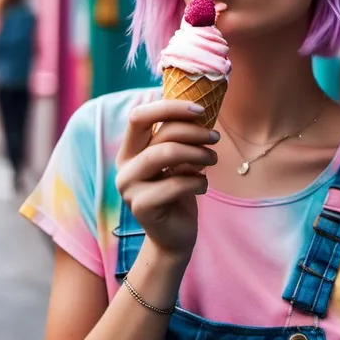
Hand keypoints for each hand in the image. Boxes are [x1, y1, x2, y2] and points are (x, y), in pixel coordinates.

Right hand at [115, 97, 218, 262]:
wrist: (174, 237)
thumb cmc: (178, 190)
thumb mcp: (177, 159)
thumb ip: (176, 136)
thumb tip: (196, 103)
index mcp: (130, 149)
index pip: (138, 116)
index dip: (169, 107)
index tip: (200, 110)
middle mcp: (124, 166)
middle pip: (159, 134)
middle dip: (194, 132)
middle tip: (215, 137)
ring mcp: (129, 187)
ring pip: (166, 154)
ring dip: (198, 154)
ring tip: (213, 159)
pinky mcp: (141, 206)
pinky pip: (177, 183)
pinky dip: (199, 181)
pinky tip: (203, 186)